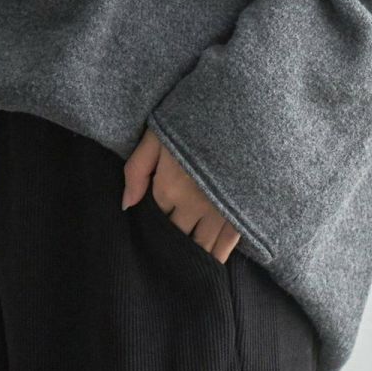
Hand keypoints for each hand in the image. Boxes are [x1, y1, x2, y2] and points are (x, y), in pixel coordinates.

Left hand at [121, 128, 242, 264]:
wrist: (245, 108)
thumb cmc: (195, 116)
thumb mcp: (158, 133)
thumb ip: (137, 169)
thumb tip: (126, 206)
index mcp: (168, 187)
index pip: (154, 218)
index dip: (152, 221)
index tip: (152, 224)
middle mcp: (192, 205)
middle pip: (175, 236)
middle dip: (170, 241)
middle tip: (166, 248)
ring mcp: (219, 212)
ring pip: (199, 247)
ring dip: (191, 253)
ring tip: (185, 263)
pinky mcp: (243, 214)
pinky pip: (226, 247)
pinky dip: (216, 256)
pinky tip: (209, 262)